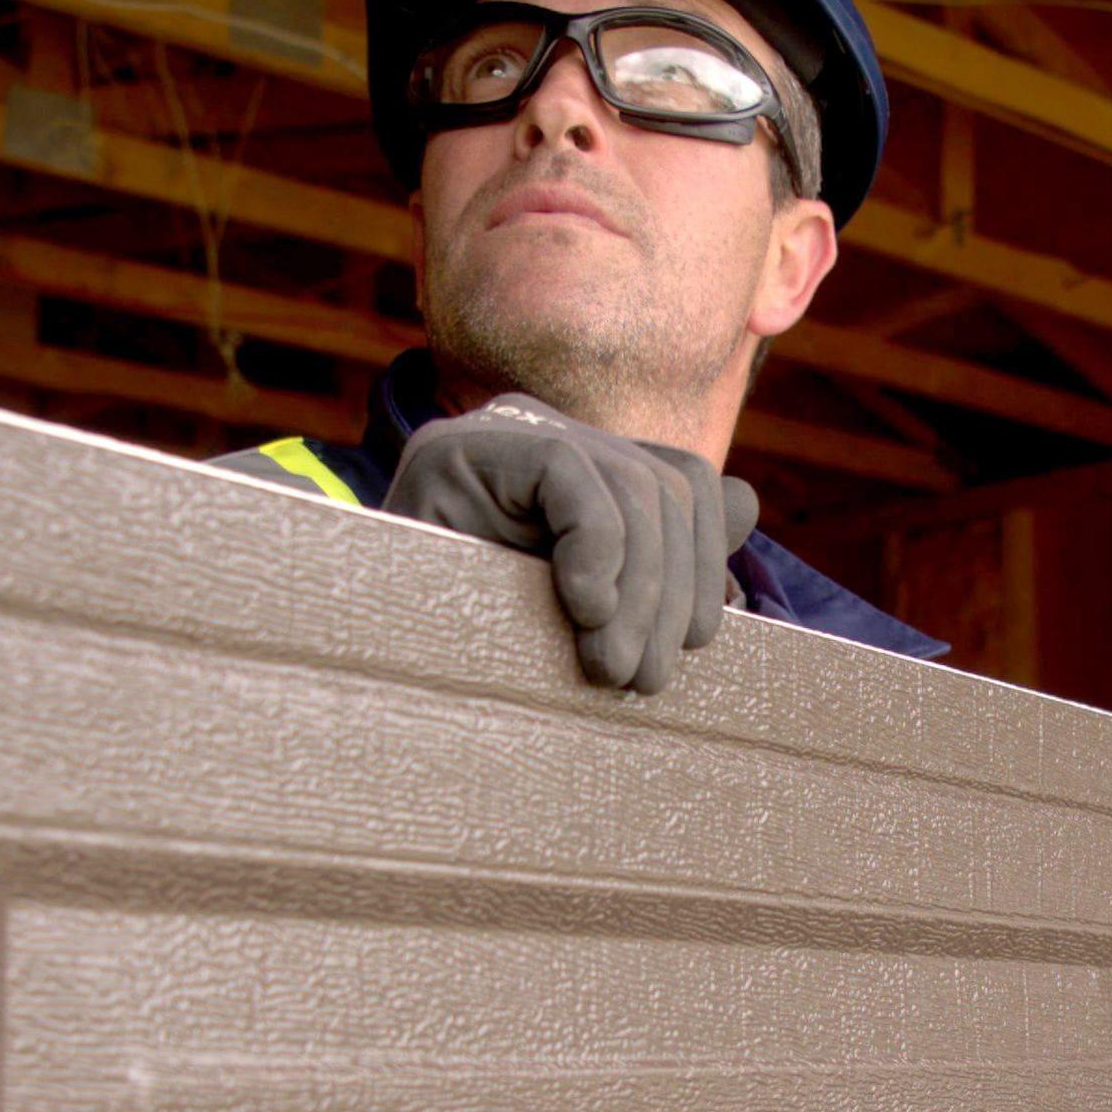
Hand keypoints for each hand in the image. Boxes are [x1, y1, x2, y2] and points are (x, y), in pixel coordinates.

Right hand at [384, 396, 757, 694]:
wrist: (365, 660)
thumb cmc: (473, 648)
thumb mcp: (583, 609)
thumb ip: (658, 557)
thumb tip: (746, 502)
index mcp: (573, 463)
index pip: (678, 482)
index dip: (704, 560)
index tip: (698, 643)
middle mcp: (539, 430)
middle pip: (662, 487)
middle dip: (673, 593)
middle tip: (648, 681)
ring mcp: (498, 431)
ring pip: (630, 488)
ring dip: (638, 595)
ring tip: (613, 671)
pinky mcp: (464, 447)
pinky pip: (571, 476)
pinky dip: (595, 550)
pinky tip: (581, 610)